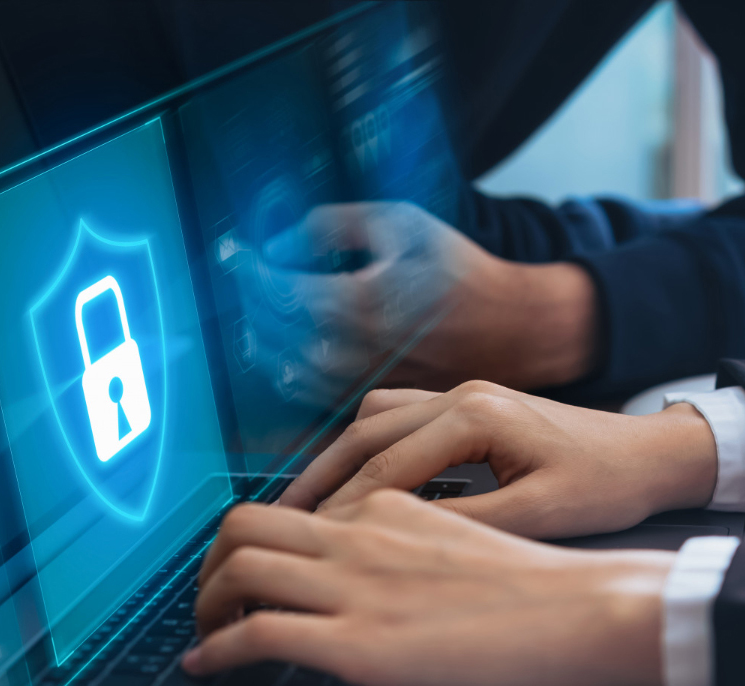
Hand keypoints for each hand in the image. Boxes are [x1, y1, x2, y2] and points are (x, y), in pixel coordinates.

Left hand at [183, 490, 673, 685]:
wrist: (584, 607)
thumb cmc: (544, 584)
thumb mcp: (470, 537)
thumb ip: (417, 536)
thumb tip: (381, 562)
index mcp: (389, 506)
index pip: (296, 507)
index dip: (257, 539)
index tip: (247, 567)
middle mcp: (361, 534)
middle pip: (246, 522)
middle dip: (211, 560)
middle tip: (211, 594)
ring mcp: (356, 586)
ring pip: (237, 568)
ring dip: (203, 601)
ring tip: (204, 629)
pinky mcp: (359, 643)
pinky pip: (257, 634)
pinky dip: (217, 650)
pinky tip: (209, 667)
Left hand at [264, 201, 597, 391]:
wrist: (514, 328)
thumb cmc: (459, 269)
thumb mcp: (402, 222)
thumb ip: (333, 225)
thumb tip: (276, 243)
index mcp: (367, 300)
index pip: (280, 290)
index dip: (246, 270)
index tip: (231, 253)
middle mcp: (362, 349)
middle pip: (274, 337)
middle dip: (249, 307)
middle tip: (245, 281)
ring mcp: (366, 383)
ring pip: (286, 374)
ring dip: (262, 344)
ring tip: (261, 314)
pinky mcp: (374, 403)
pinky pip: (311, 397)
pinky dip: (287, 373)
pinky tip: (286, 349)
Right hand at [278, 381, 718, 539]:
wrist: (651, 453)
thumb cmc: (607, 483)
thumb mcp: (541, 514)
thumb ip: (469, 525)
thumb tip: (399, 543)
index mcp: (477, 415)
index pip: (386, 464)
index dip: (343, 506)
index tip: (310, 541)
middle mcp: (463, 393)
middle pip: (367, 430)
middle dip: (323, 476)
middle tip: (286, 519)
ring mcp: (465, 392)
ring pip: (377, 416)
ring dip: (342, 456)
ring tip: (313, 503)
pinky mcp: (472, 403)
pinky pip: (400, 416)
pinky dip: (370, 446)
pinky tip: (361, 481)